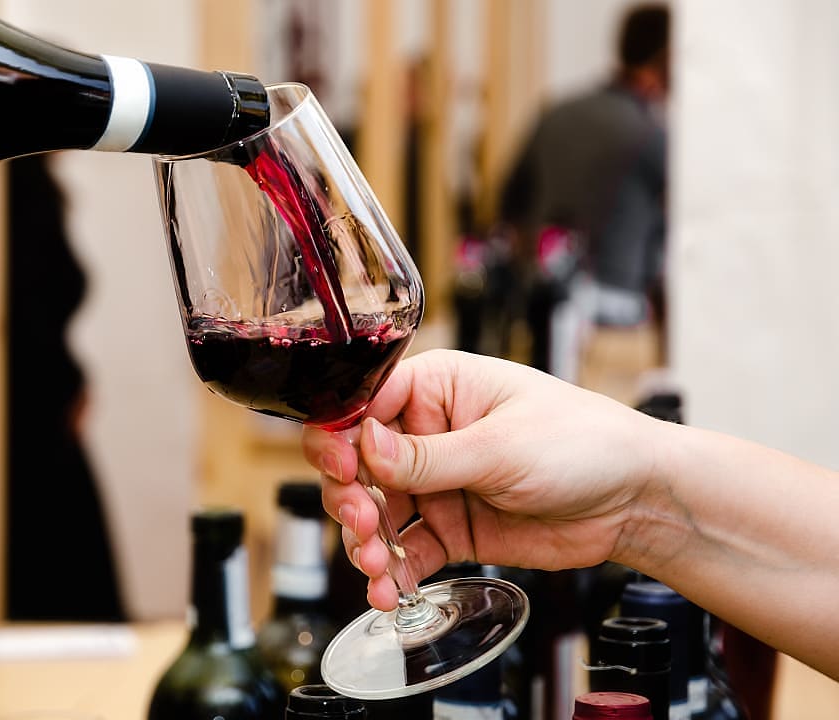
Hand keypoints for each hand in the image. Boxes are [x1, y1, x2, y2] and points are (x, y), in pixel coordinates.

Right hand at [302, 349, 663, 610]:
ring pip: (374, 511)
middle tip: (365, 523)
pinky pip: (406, 550)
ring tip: (377, 566)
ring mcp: (437, 483)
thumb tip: (364, 445)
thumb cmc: (584, 443)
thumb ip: (429, 456)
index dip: (342, 437)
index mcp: (437, 388)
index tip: (342, 470)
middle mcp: (428, 433)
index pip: (365, 405)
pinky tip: (389, 589)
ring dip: (365, 541)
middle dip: (351, 497)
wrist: (636, 501)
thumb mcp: (502, 446)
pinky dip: (391, 572)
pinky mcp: (450, 527)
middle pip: (358, 463)